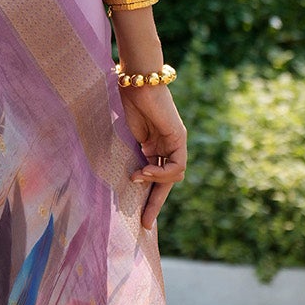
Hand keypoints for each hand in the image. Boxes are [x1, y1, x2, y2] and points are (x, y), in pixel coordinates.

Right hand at [119, 82, 186, 232]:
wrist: (136, 80)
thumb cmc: (126, 101)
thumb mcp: (127, 136)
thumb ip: (132, 155)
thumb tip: (130, 179)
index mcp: (153, 146)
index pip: (155, 178)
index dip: (148, 197)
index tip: (140, 217)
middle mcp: (167, 146)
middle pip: (166, 182)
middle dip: (155, 203)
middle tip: (145, 223)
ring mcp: (175, 142)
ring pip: (173, 176)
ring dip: (154, 182)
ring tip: (137, 177)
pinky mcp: (179, 137)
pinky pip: (176, 165)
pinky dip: (162, 172)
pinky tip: (146, 170)